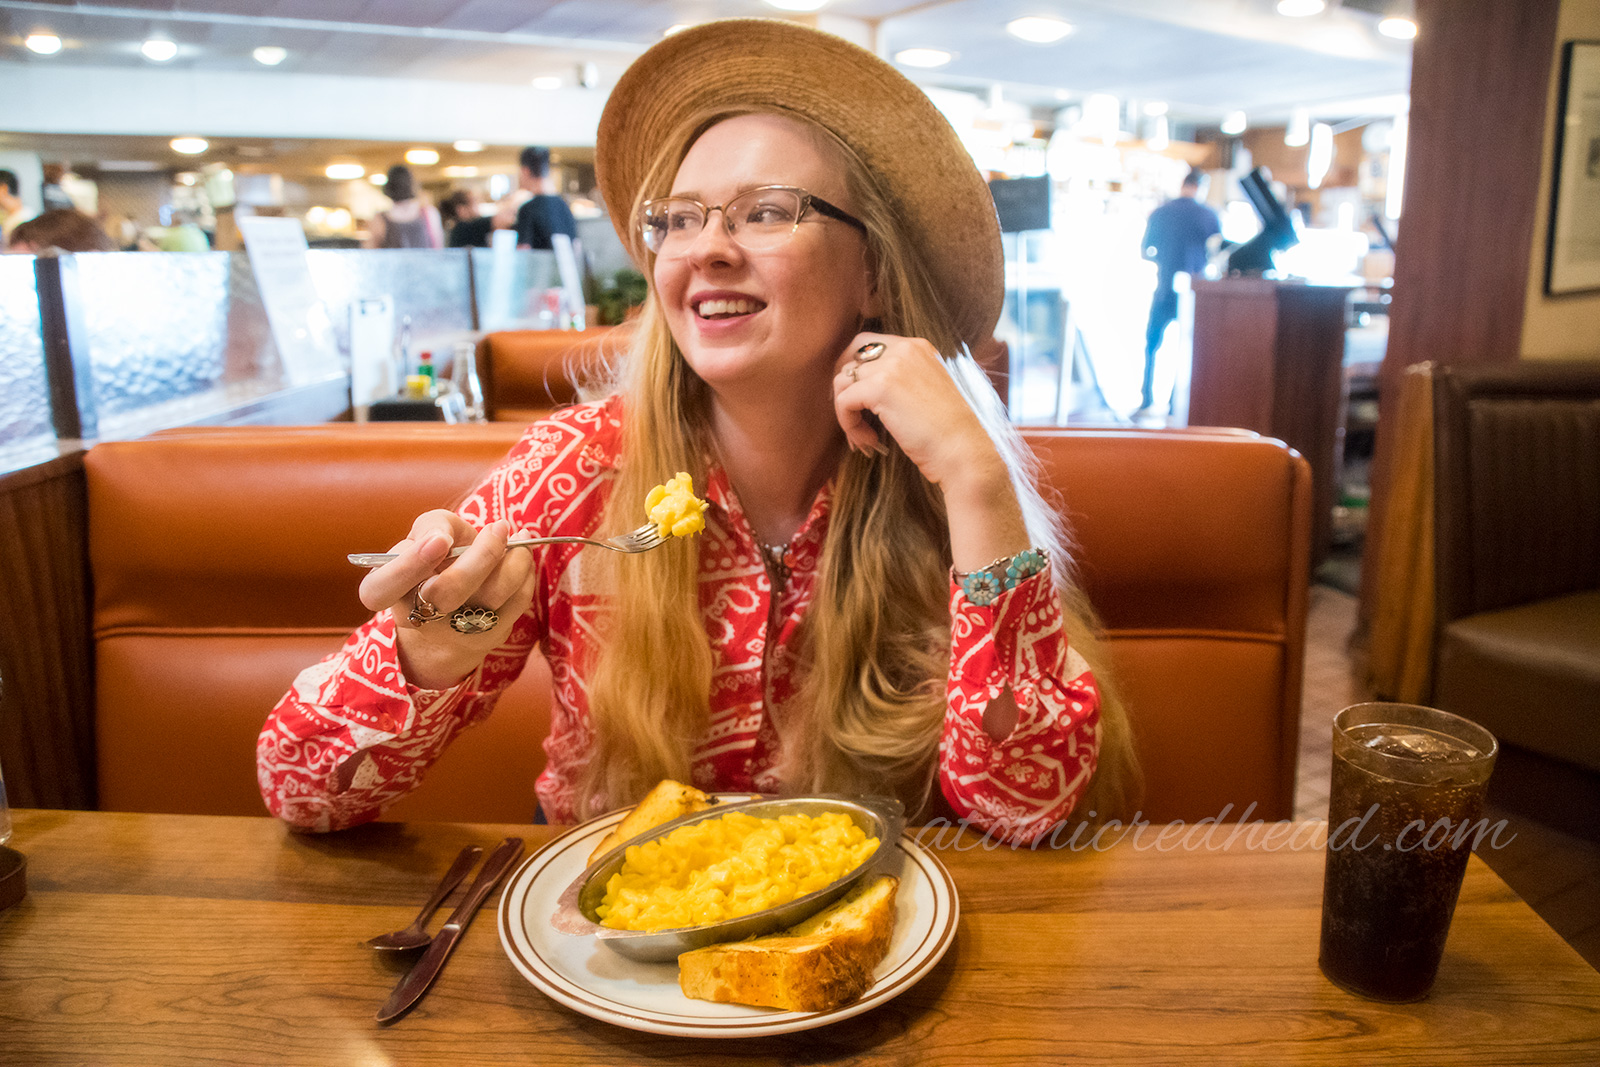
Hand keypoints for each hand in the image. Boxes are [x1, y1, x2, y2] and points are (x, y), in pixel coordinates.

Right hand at [359, 511, 534, 688]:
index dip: (410, 564)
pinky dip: (525, 573)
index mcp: (389, 591)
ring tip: (518, 537)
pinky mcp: (489, 636)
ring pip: (491, 595)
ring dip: (514, 560)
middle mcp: (419, 616)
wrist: (447, 615)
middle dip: (482, 555)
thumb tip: (443, 535)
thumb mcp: (422, 537)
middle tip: (499, 527)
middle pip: (449, 592)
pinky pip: (516, 602)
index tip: (441, 540)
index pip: (383, 586)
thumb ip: (430, 526)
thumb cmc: (434, 563)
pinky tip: (521, 557)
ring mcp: (456, 631)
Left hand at [831, 332, 1005, 496]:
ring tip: (864, 438)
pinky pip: (843, 402)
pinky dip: (848, 425)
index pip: (872, 343)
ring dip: (846, 412)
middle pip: (852, 352)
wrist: (965, 451)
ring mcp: (892, 366)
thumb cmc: (951, 434)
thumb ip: (903, 381)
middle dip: (841, 381)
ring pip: (842, 381)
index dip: (857, 370)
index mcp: (919, 347)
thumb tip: (867, 391)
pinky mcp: (879, 388)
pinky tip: (870, 442)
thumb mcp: (929, 392)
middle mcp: (905, 349)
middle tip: (846, 411)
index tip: (857, 399)